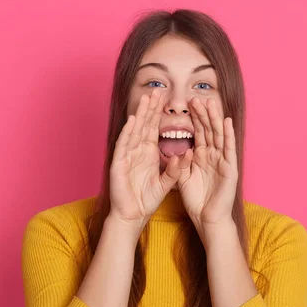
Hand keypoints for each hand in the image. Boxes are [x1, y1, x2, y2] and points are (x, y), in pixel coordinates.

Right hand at [109, 88, 191, 227]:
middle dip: (150, 108)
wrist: (132, 216)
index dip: (159, 114)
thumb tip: (187, 154)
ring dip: (140, 115)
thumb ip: (176, 170)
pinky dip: (128, 133)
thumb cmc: (146, 200)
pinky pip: (124, 145)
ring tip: (146, 99)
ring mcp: (126, 156)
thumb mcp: (166, 183)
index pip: (154, 129)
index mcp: (148, 154)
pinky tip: (133, 120)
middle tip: (157, 91)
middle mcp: (137, 151)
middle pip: (144, 126)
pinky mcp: (118, 164)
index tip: (166, 99)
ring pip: (134, 131)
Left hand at [177, 97, 237, 229]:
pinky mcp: (230, 168)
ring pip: (218, 135)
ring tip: (210, 103)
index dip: (194, 118)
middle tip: (196, 98)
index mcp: (203, 156)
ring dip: (215, 119)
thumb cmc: (196, 200)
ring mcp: (223, 161)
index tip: (187, 104)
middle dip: (203, 114)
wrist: (207, 218)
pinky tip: (226, 121)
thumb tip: (179, 149)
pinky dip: (228, 135)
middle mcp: (214, 155)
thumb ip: (180, 163)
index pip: (198, 132)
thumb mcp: (183, 177)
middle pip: (208, 130)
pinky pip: (229, 149)